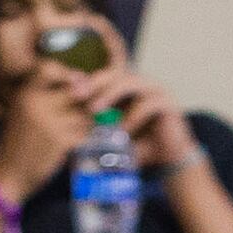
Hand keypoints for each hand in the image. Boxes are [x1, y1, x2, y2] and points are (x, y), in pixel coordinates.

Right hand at [0, 51, 92, 203]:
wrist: (7, 175)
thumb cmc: (17, 142)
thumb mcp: (22, 111)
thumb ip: (47, 96)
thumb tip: (86, 82)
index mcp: (23, 93)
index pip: (49, 67)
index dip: (66, 73)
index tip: (73, 85)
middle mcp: (35, 103)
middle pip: (76, 90)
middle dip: (83, 102)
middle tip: (78, 114)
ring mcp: (49, 122)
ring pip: (84, 112)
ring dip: (84, 122)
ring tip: (71, 131)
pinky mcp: (60, 140)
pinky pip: (84, 131)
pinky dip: (82, 137)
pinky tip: (70, 143)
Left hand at [65, 47, 199, 172]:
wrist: (168, 159)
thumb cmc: (137, 146)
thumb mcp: (111, 137)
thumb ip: (94, 130)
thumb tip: (63, 131)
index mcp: (126, 89)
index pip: (104, 77)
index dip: (86, 81)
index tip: (66, 91)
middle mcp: (141, 85)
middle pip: (115, 73)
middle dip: (94, 82)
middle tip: (76, 95)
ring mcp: (156, 91)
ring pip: (131, 82)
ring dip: (110, 94)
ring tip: (93, 110)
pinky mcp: (168, 103)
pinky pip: (148, 104)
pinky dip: (133, 117)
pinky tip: (122, 131)